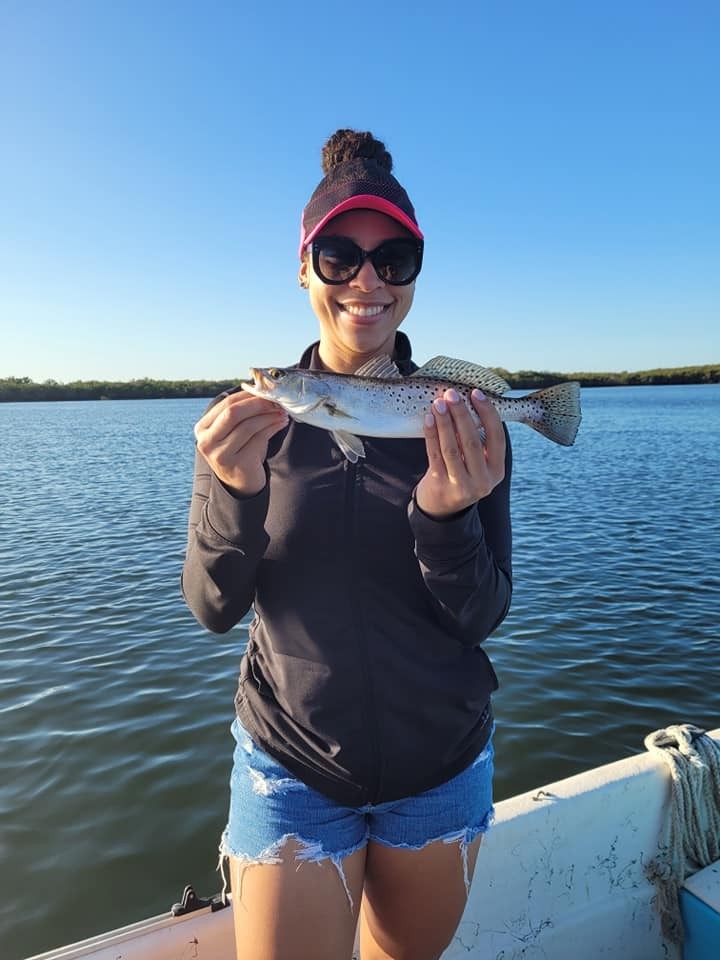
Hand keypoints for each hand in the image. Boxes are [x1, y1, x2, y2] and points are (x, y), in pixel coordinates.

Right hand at [194, 390, 288, 495]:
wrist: (241, 484)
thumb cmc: (240, 451)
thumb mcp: (235, 431)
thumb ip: (241, 413)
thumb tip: (262, 390)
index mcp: (202, 428)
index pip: (226, 404)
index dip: (248, 396)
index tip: (265, 392)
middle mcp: (207, 442)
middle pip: (233, 413)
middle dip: (258, 404)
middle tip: (275, 401)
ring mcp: (220, 454)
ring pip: (248, 425)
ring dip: (268, 416)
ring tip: (281, 412)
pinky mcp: (237, 464)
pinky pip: (258, 439)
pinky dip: (272, 427)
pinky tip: (280, 423)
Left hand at [415, 388, 505, 518]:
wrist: (442, 508)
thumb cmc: (462, 475)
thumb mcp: (477, 463)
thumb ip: (477, 440)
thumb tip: (467, 401)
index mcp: (496, 471)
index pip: (497, 437)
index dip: (488, 413)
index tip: (476, 393)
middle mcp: (483, 481)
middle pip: (472, 441)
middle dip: (461, 414)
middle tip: (452, 394)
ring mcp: (461, 486)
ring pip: (452, 448)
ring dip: (445, 422)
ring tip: (438, 403)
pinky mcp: (441, 486)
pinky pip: (435, 455)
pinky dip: (431, 435)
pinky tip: (428, 419)